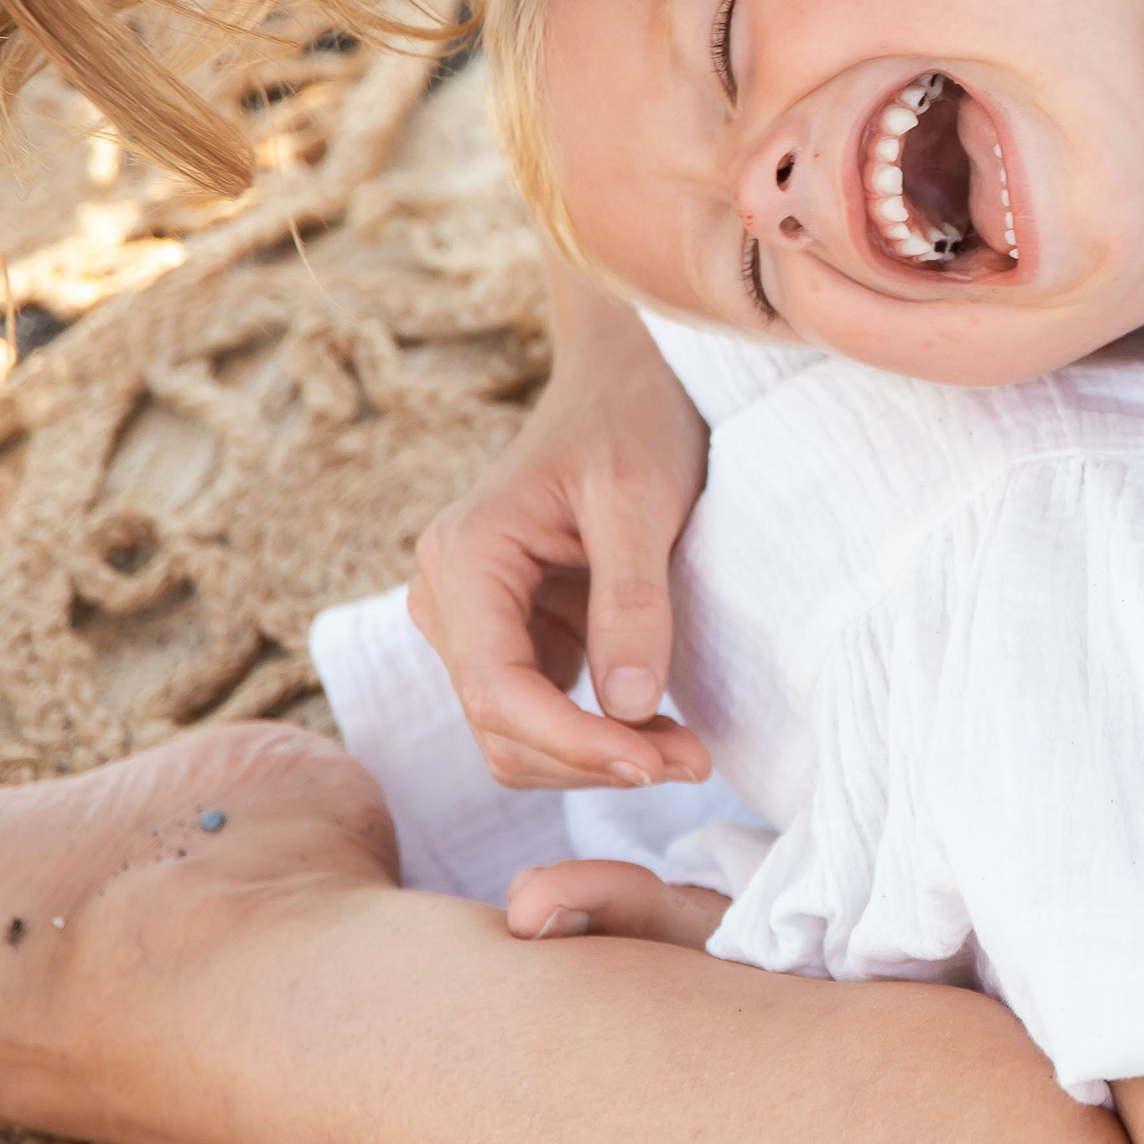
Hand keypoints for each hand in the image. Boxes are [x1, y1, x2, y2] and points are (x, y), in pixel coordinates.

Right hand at [408, 270, 714, 790]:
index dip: (572, 743)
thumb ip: (632, 600)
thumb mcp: (641, 499)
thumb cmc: (632, 420)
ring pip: (516, 737)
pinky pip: (542, 716)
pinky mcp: (516, 637)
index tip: (654, 764)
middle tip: (694, 764)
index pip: (496, 689)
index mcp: (464, 558)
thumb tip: (627, 708)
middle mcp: (449, 598)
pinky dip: (598, 738)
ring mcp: (477, 624)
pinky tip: (661, 730)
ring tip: (687, 754)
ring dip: (596, 760)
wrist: (628, 380)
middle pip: (501, 728)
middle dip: (591, 760)